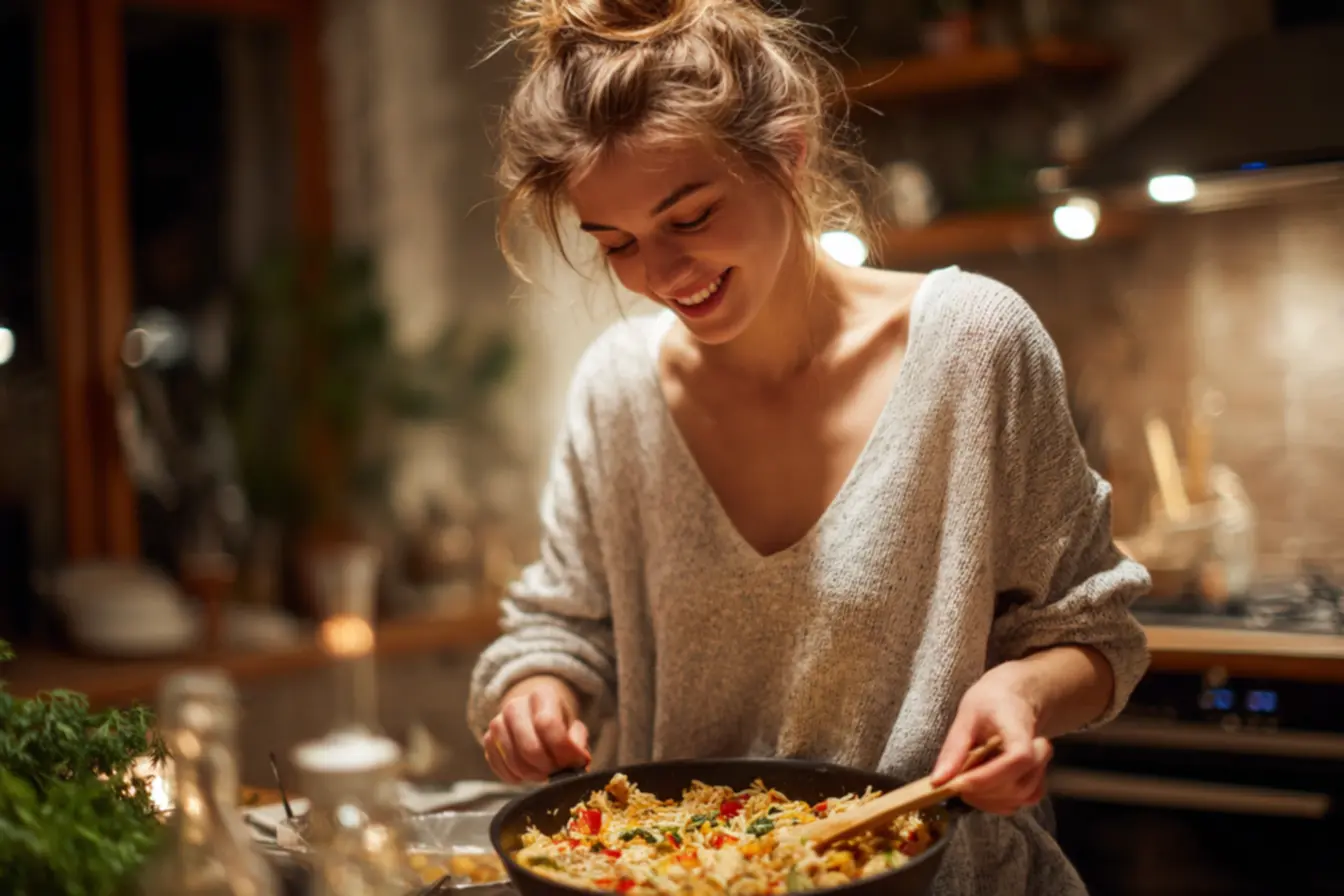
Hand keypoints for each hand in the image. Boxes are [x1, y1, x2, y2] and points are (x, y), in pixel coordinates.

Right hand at [483, 675, 590, 782]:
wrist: (532, 715)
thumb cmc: (558, 724)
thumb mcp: (574, 727)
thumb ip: (579, 741)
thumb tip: (580, 760)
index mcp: (542, 695)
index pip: (548, 724)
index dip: (561, 750)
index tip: (572, 763)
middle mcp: (515, 705)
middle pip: (530, 747)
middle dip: (547, 767)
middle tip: (556, 773)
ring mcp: (497, 722)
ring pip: (514, 760)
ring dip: (532, 775)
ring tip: (544, 774)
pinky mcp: (488, 740)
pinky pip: (499, 767)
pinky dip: (515, 777)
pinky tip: (527, 774)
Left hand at [930, 667, 1052, 814]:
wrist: (1012, 701)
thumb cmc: (990, 704)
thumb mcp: (966, 715)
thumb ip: (954, 748)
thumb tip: (938, 781)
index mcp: (1022, 729)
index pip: (1017, 759)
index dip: (988, 776)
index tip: (957, 783)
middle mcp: (1039, 753)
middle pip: (1016, 786)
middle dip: (979, 790)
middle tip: (952, 781)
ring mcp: (1039, 771)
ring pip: (1015, 799)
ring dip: (984, 799)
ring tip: (963, 780)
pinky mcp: (1034, 785)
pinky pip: (1016, 804)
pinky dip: (992, 803)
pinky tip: (976, 789)